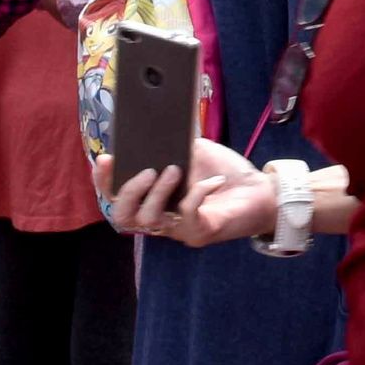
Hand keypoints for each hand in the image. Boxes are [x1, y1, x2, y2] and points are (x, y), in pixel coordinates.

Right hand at [94, 136, 272, 245]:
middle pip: (123, 215)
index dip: (104, 181)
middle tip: (146, 170)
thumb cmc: (224, 172)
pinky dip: (198, 193)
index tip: (105, 159)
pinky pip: (187, 216)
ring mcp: (178, 229)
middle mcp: (160, 217)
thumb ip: (173, 145)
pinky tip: (213, 180)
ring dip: (158, 192)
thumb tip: (154, 130)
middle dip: (128, 191)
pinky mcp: (199, 233)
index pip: (116, 196)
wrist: (260, 192)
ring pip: (148, 219)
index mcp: (152, 197)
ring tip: (174, 169)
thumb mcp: (194, 151)